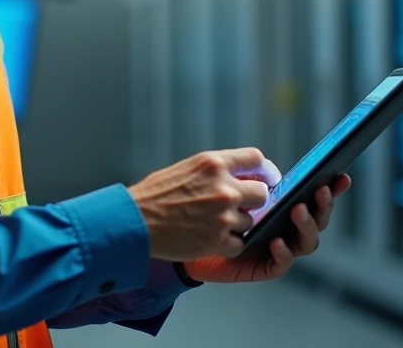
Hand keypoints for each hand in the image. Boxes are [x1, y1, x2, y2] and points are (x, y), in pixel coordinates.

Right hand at [128, 147, 280, 261]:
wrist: (135, 222)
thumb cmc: (155, 194)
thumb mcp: (187, 168)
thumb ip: (216, 170)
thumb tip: (243, 175)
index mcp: (213, 164)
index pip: (256, 159)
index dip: (264, 170)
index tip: (267, 178)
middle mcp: (223, 188)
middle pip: (262, 193)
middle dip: (253, 200)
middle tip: (240, 205)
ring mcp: (223, 216)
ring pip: (250, 220)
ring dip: (237, 223)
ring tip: (213, 222)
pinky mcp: (218, 241)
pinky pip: (239, 243)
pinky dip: (228, 243)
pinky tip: (211, 237)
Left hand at [182, 174, 351, 283]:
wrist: (190, 236)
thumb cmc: (213, 210)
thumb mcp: (233, 189)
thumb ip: (253, 179)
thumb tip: (272, 171)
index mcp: (287, 207)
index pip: (315, 197)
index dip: (331, 188)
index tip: (340, 176)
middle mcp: (290, 229)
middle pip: (319, 220)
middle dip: (323, 205)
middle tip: (318, 191)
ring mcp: (282, 249)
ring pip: (308, 242)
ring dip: (307, 225)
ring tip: (297, 210)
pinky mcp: (266, 268)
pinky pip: (281, 264)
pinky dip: (283, 253)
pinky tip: (276, 241)